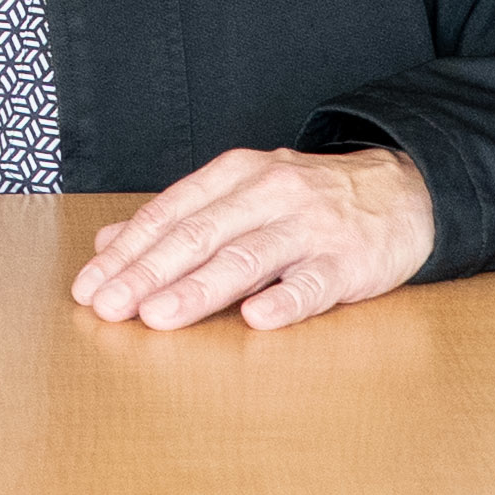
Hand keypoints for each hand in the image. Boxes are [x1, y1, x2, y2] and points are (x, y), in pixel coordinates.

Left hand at [72, 143, 434, 331]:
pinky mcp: (349, 261)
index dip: (127, 251)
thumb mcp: (241, 194)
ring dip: (198, 289)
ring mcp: (311, 227)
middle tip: (108, 307)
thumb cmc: (310, 201)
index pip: (170, 213)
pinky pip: (314, 283)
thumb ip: (178, 218)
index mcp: (237, 175)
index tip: (89, 285)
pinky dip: (285, 300)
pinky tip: (257, 319)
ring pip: (247, 257)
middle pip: (199, 235)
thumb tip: (108, 242)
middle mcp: (269, 194)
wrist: (406, 191)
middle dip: (146, 273)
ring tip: (157, 316)